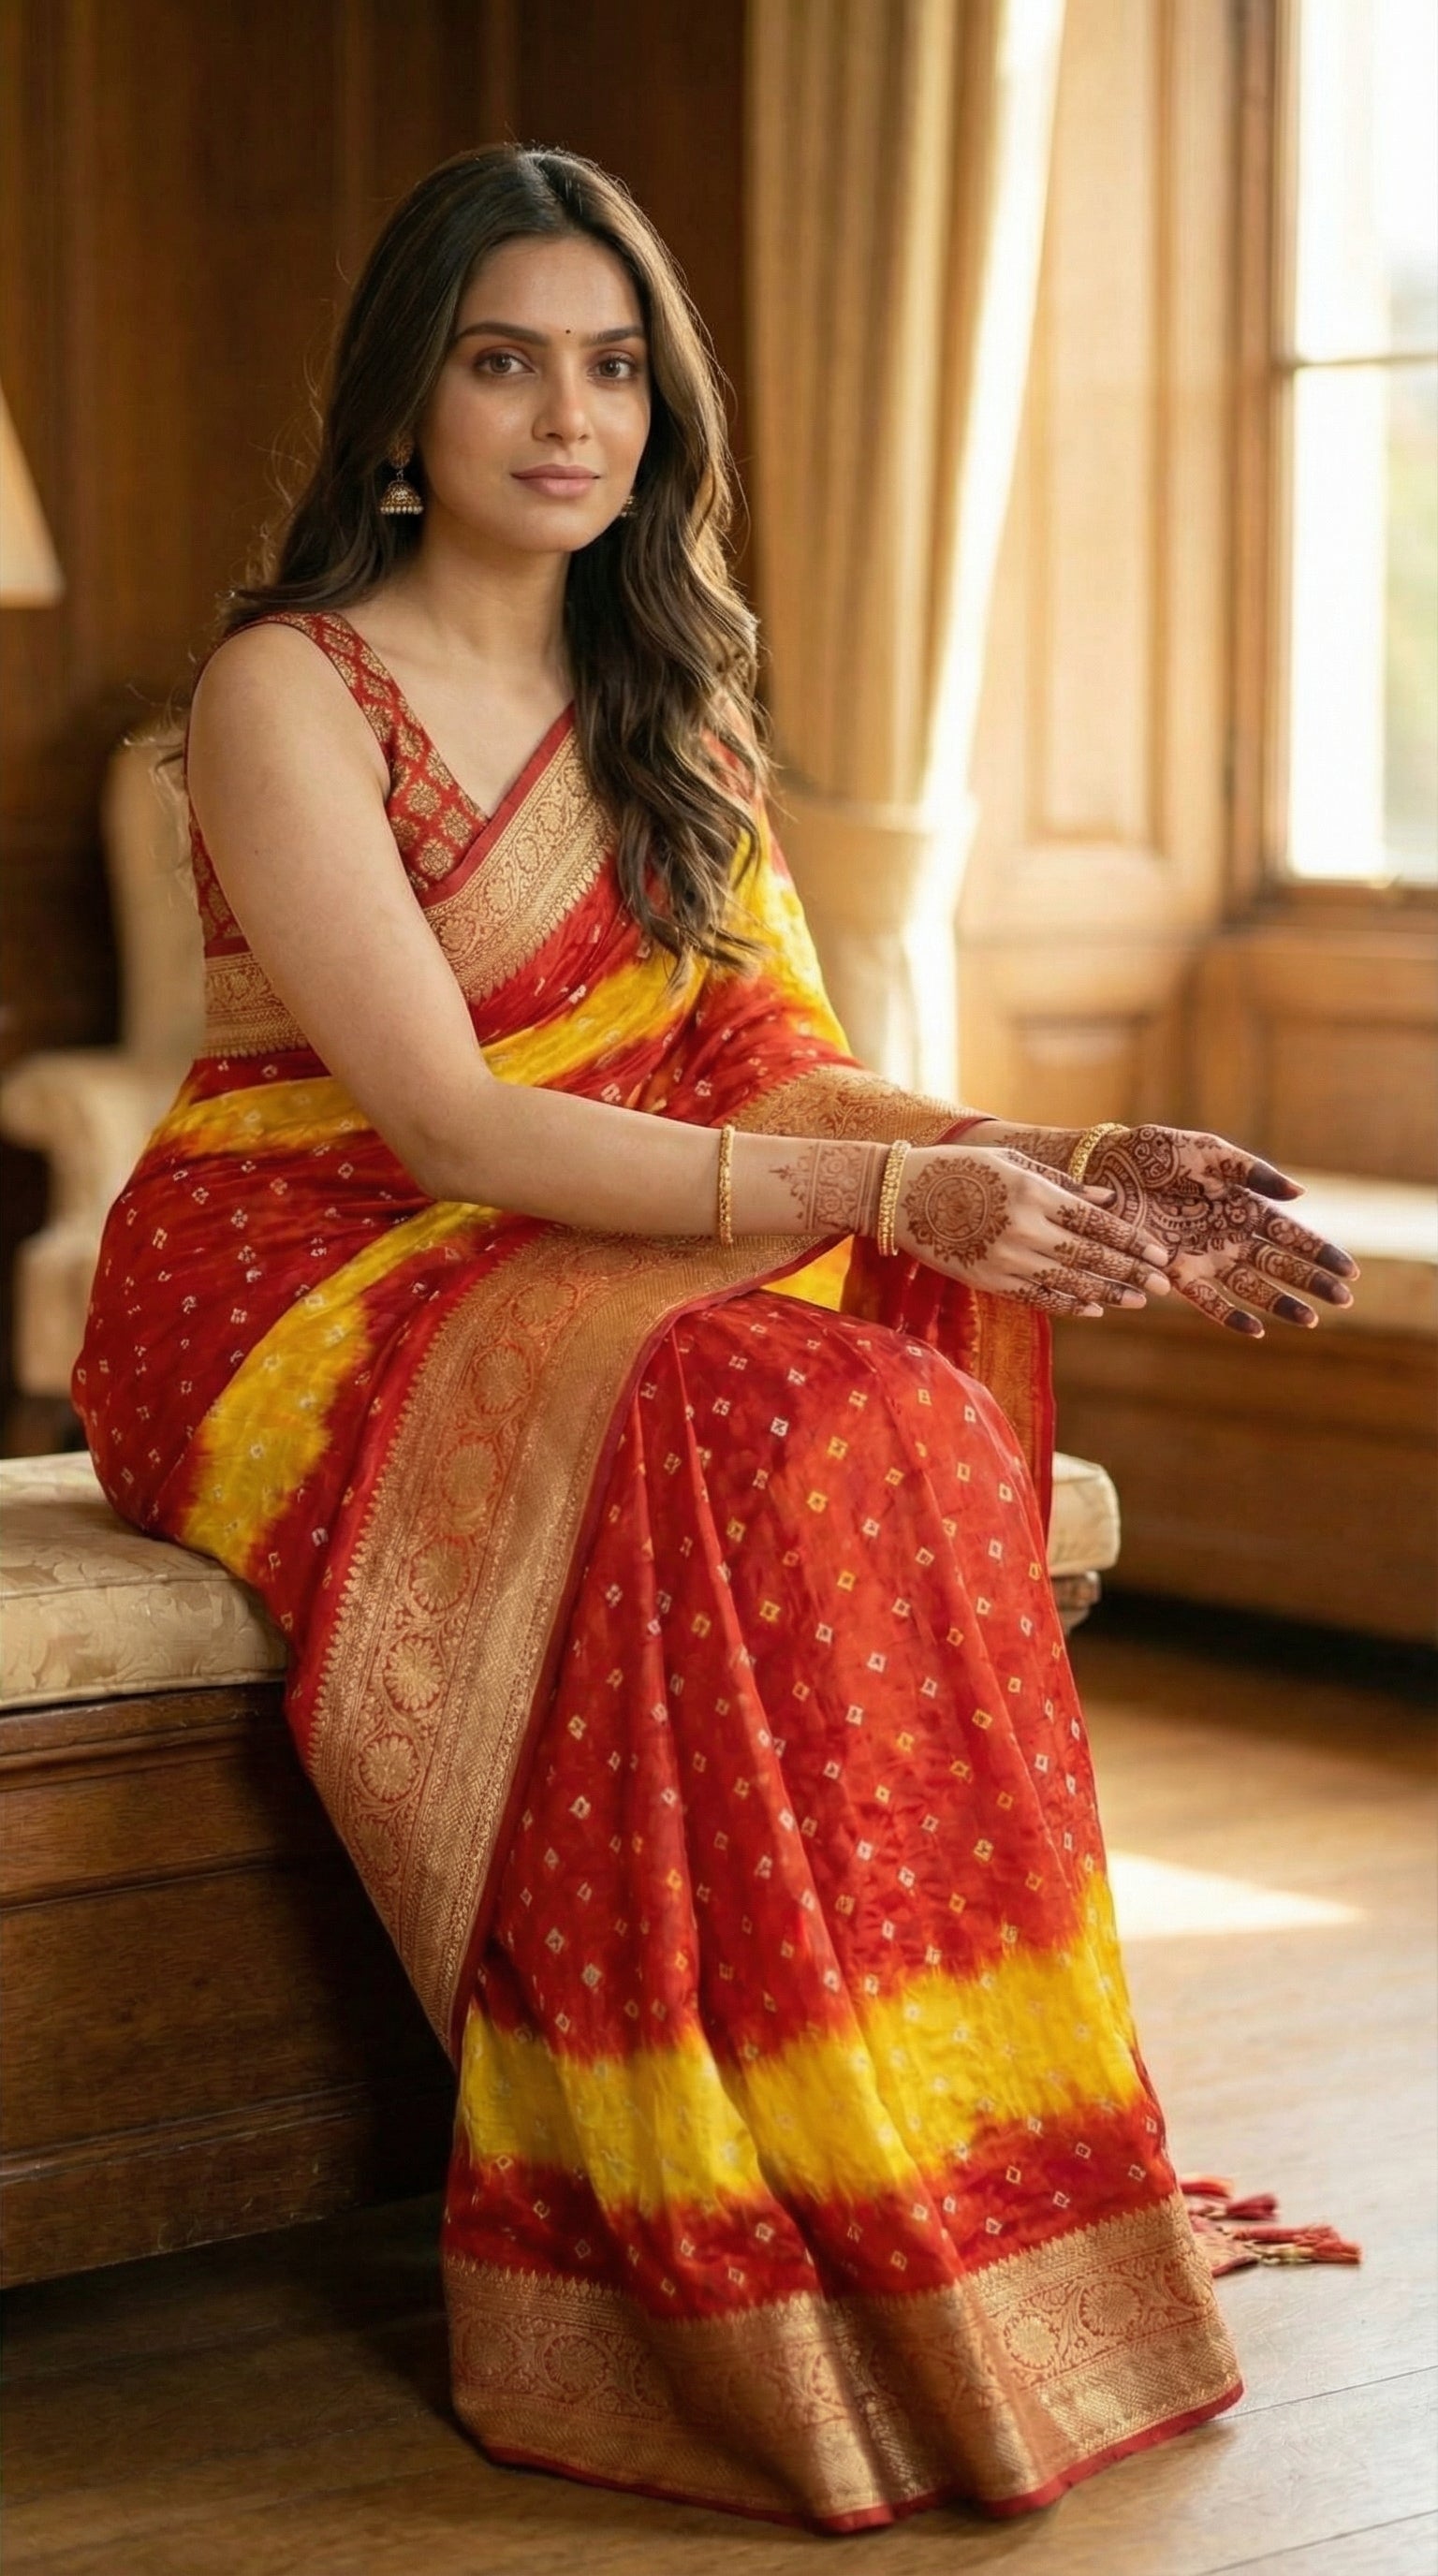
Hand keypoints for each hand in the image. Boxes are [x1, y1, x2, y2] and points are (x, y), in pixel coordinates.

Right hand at [892, 1145, 1172, 1314]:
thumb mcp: (1011, 1161)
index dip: (1131, 1240)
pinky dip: (1069, 1303)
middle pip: (1090, 1255)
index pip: (1095, 1222)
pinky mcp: (989, 1279)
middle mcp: (1024, 1228)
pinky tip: (1094, 1307)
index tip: (1159, 1253)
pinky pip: (1038, 1296)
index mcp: (1033, 1192)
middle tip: (1163, 1285)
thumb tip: (1106, 1202)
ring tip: (1138, 1299)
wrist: (901, 1197)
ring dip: (1108, 1292)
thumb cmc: (958, 1169)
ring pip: (1069, 1280)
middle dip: (1130, 1271)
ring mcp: (1006, 1257)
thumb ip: (1061, 1184)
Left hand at [1086, 1125, 1358, 1334]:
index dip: (1320, 1251)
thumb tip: (1299, 1193)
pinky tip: (1256, 1330)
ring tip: (1311, 1320)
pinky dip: (1231, 1315)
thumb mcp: (1206, 1151)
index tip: (1349, 1269)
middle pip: (1279, 1264)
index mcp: (1241, 1205)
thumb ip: (1251, 1171)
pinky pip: (1208, 1300)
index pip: (1291, 1233)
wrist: (1104, 1166)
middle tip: (1345, 1299)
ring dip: (1282, 1303)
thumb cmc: (1155, 1152)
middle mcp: (1227, 1236)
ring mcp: (1203, 1257)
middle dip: (1312, 1282)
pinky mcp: (1174, 1271)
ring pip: (1252, 1286)